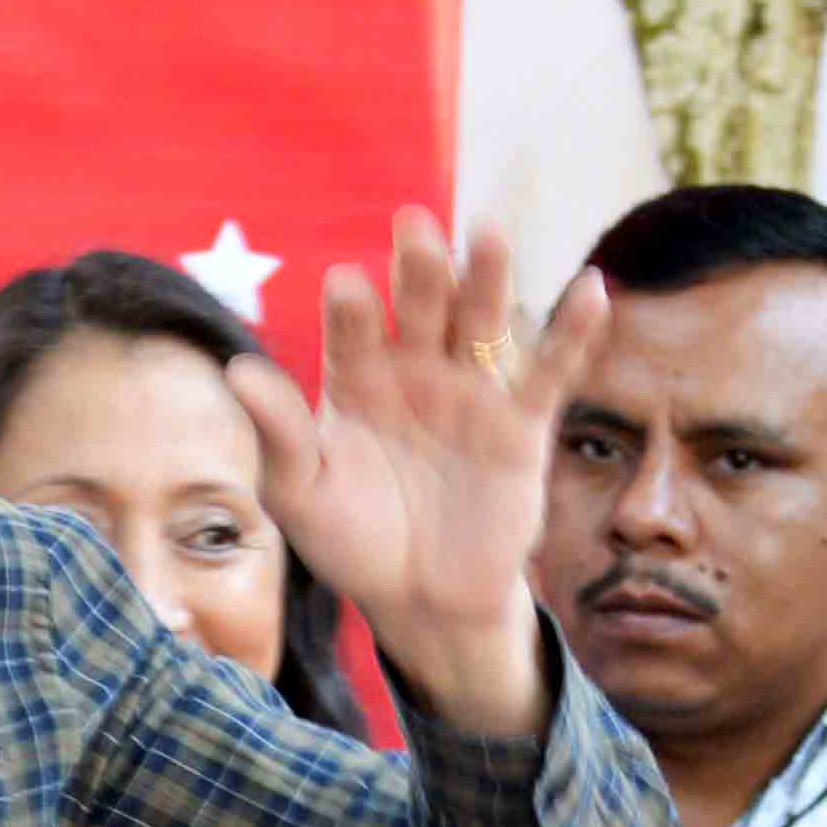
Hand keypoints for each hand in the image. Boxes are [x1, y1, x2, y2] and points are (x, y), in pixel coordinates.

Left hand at [231, 213, 600, 742]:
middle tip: (414, 224)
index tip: (345, 285)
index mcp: (356, 378)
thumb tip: (235, 371)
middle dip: (419, 270)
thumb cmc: (352, 542)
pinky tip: (591, 291)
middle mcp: (415, 370)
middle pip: (420, 308)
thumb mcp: (302, 494)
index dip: (351, 311)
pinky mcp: (521, 426)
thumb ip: (280, 434)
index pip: (353, 332)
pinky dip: (574, 332)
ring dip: (487, 278)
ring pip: (481, 323)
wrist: (421, 603)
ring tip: (488, 233)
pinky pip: (549, 373)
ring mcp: (470, 392)